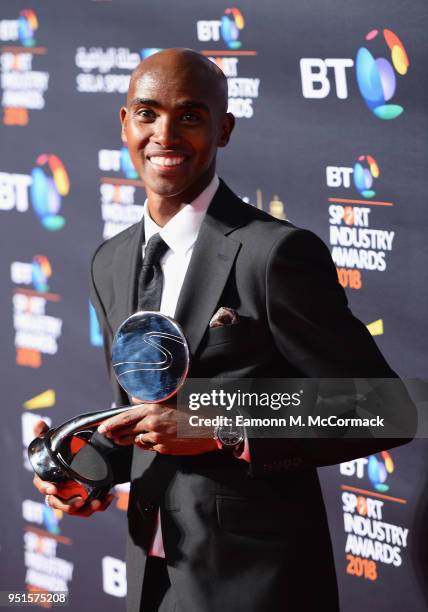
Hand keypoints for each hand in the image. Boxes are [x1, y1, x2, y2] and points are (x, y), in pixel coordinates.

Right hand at [31, 420, 113, 516]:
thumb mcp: (52, 440)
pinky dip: (100, 505)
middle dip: (68, 505)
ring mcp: (72, 497)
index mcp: (47, 479)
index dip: (45, 488)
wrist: (79, 455)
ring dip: (85, 510)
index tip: (52, 488)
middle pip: (59, 503)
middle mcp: (59, 491)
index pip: (42, 486)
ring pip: (76, 510)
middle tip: (79, 501)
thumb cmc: (60, 450)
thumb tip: (37, 422)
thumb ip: (43, 432)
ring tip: (96, 503)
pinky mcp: (86, 499)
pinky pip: (91, 507)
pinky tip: (109, 497)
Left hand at [97, 399, 218, 455]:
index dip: (111, 424)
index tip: (103, 428)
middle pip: (127, 431)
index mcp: (153, 409)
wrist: (213, 427)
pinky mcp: (165, 449)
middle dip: (117, 434)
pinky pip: (152, 447)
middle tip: (111, 435)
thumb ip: (152, 396)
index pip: (125, 418)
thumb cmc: (196, 408)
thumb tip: (136, 397)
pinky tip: (152, 440)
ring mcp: (159, 439)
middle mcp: (153, 424)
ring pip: (138, 441)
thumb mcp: (174, 396)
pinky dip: (149, 444)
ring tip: (129, 438)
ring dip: (133, 439)